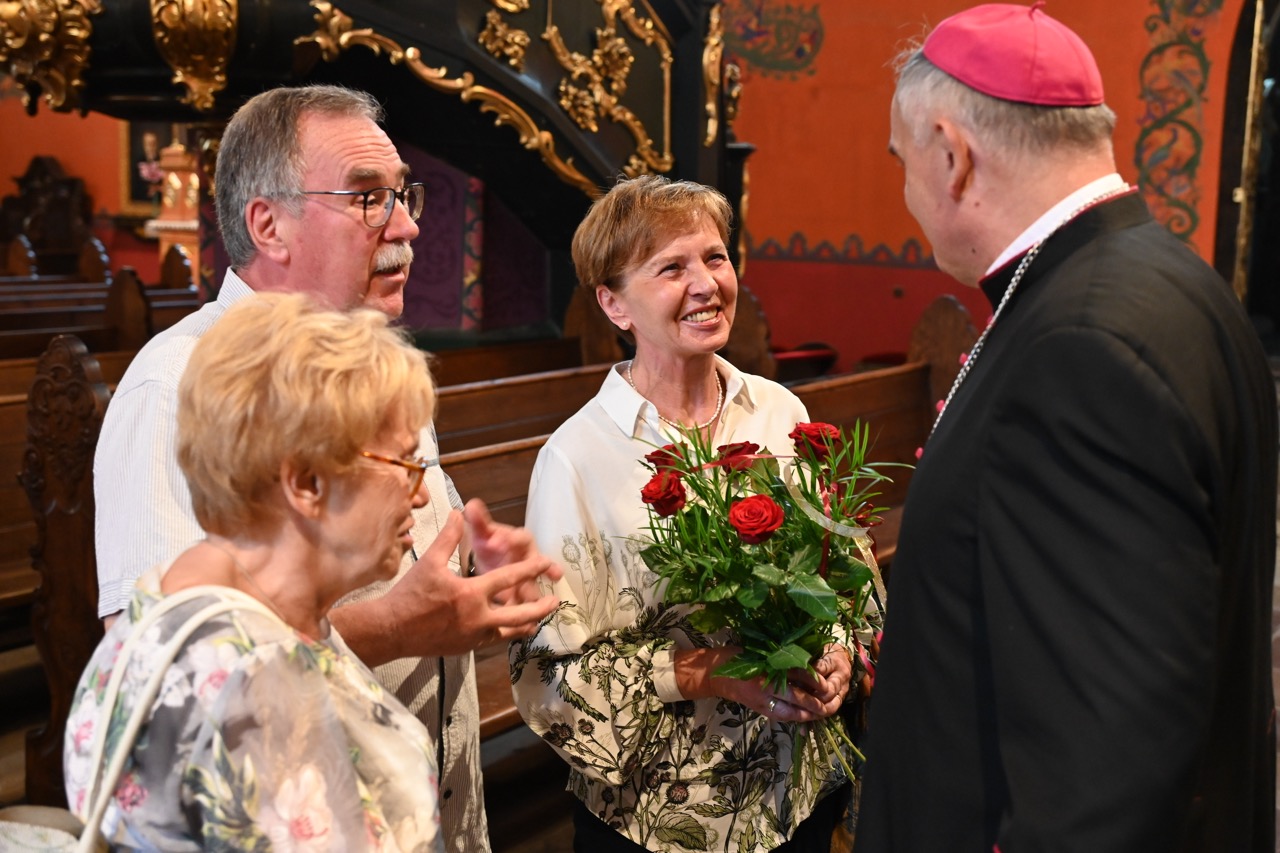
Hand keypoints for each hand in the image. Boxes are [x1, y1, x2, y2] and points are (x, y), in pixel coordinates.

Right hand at [333, 510, 559, 663]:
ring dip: (525, 624)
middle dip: (540, 608)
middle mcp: (478, 618)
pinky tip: (507, 629)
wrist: (391, 630)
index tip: (548, 563)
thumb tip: (458, 513)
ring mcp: (473, 636)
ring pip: (509, 633)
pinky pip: (493, 641)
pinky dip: (503, 633)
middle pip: (520, 615)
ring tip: (536, 620)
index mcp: (471, 594)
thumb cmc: (409, 594)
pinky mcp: (466, 648)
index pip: (510, 578)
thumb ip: (448, 537)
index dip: (532, 569)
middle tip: (555, 602)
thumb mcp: (429, 562)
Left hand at [463, 498, 562, 609]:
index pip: (520, 537)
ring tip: (531, 604)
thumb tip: (470, 505)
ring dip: (532, 595)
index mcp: (517, 541)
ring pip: (532, 587)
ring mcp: (526, 580)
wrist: (490, 563)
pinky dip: (527, 617)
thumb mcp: (482, 533)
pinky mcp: (521, 598)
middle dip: (537, 568)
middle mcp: (527, 560)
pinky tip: (528, 626)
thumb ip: (478, 520)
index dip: (510, 539)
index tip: (495, 542)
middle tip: (544, 572)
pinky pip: (525, 607)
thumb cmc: (489, 545)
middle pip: (535, 563)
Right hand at [673, 647, 845, 722]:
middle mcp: (767, 692)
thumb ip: (785, 662)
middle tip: (830, 703)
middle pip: (799, 702)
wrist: (716, 674)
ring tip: (822, 711)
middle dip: (816, 705)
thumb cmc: (739, 657)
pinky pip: (784, 717)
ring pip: (793, 714)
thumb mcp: (764, 654)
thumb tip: (811, 667)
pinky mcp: (761, 710)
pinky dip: (797, 717)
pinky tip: (806, 713)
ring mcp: (763, 704)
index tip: (828, 684)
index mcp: (768, 674)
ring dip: (809, 714)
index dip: (816, 685)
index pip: (799, 680)